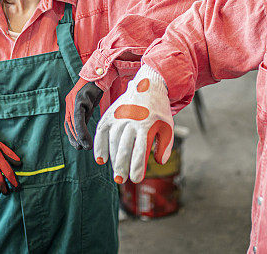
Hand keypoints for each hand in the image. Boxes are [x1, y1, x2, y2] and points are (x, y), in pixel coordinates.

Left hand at [65, 79, 104, 149]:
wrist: (102, 74)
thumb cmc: (96, 89)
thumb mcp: (89, 105)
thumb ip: (85, 115)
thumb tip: (84, 129)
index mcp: (71, 104)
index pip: (69, 123)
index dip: (72, 135)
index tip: (77, 145)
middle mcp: (70, 102)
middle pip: (69, 124)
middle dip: (74, 138)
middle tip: (80, 148)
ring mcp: (74, 100)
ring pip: (73, 123)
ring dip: (78, 137)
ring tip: (85, 146)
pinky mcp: (80, 99)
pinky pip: (78, 118)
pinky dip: (81, 129)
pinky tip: (86, 138)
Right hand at [94, 66, 173, 183]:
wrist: (149, 85)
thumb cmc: (159, 110)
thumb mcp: (167, 126)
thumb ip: (165, 145)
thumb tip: (159, 162)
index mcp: (146, 124)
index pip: (140, 150)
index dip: (137, 166)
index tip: (136, 179)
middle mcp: (131, 120)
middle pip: (124, 147)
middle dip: (122, 166)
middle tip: (120, 180)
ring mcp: (119, 116)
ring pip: (112, 141)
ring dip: (112, 158)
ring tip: (116, 172)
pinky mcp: (110, 114)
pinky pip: (101, 131)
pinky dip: (99, 145)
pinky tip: (100, 159)